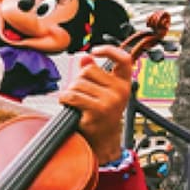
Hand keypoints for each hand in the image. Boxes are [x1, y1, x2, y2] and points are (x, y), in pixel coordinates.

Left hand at [61, 46, 135, 164]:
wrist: (104, 139)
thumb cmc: (102, 114)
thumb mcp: (103, 91)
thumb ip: (94, 73)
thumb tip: (85, 57)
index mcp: (124, 83)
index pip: (124, 59)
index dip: (109, 50)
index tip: (95, 51)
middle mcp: (120, 91)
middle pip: (89, 70)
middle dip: (79, 79)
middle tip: (82, 93)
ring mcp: (110, 100)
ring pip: (78, 83)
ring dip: (71, 92)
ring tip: (77, 102)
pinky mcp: (98, 110)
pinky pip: (73, 96)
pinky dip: (65, 99)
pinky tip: (69, 104)